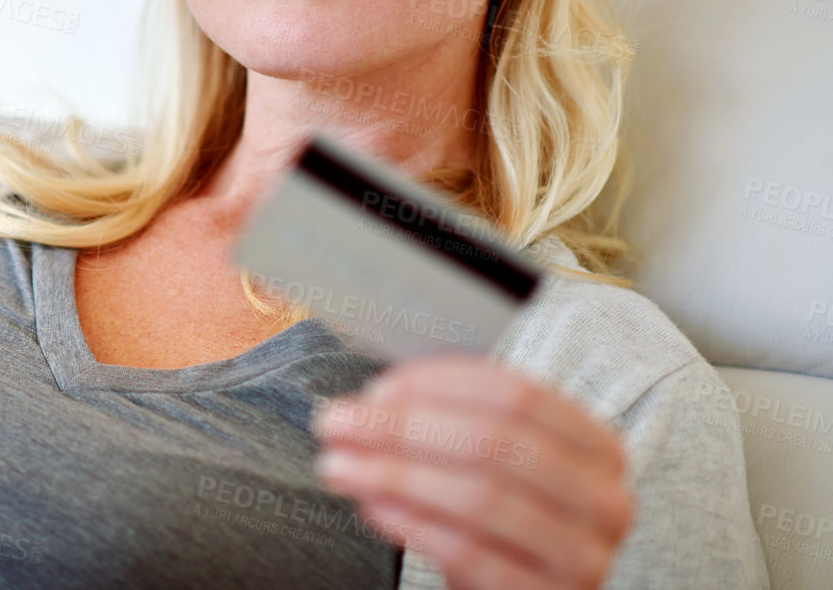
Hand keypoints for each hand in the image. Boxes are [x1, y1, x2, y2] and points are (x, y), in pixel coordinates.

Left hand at [310, 356, 633, 588]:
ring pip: (480, 496)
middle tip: (338, 423)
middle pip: (493, 441)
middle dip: (402, 427)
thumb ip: (450, 421)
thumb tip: (375, 402)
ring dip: (395, 474)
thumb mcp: (495, 465)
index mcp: (596, 447)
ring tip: (341, 465)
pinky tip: (375, 508)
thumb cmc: (502, 524)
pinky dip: (414, 525)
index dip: (436, 386)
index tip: (375, 390)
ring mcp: (582, 554)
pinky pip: (472, 555)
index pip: (514, 393)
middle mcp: (602, 499)